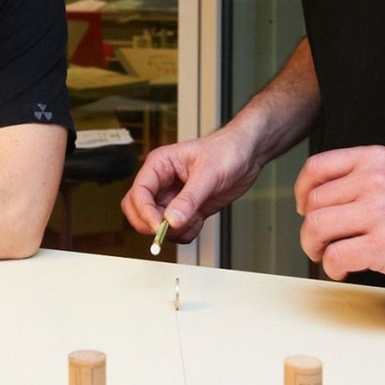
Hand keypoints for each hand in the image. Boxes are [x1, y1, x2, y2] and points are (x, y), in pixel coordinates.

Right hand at [120, 127, 261, 242]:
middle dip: (150, 223)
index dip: (144, 211)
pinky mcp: (187, 210)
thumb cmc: (227, 150)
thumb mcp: (208, 173)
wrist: (246, 154)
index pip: (139, 192)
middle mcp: (162, 182)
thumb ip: (189, 198)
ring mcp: (173, 198)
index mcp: (160, 165)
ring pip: (156, 224)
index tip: (158, 225)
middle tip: (167, 229)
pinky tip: (200, 220)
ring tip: (193, 219)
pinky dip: (186, 233)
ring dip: (172, 231)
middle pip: (137, 210)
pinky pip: (176, 231)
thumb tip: (172, 219)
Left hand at [294, 145, 384, 288]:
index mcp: (376, 160)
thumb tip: (318, 201)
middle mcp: (375, 180)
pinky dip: (331, 267)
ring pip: (316, 227)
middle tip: (320, 243)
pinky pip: (336, 256)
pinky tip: (343, 270)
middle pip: (313, 203)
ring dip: (314, 248)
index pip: (316, 168)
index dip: (301, 191)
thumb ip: (361, 180)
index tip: (304, 208)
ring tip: (327, 256)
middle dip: (309, 228)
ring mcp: (379, 212)